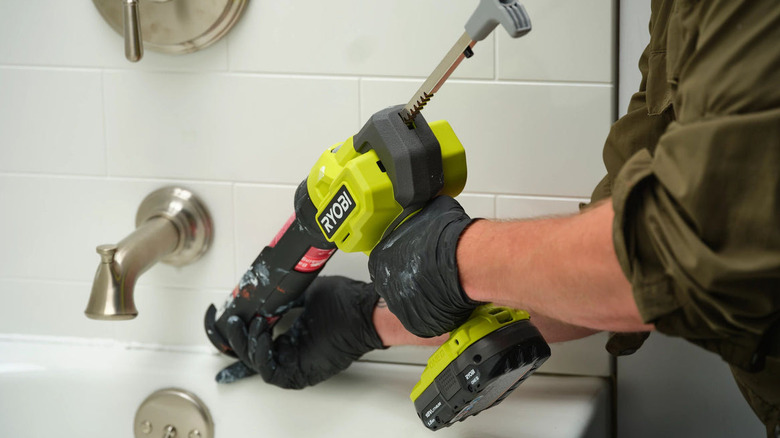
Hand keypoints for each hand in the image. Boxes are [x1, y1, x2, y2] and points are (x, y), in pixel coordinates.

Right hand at [215, 276, 383, 388]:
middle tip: (227, 321)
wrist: (365, 311)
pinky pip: (269, 371)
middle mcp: (290, 352)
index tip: (219, 317)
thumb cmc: (347, 302)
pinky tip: (261, 333)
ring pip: (255, 362)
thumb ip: (286, 294)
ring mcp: (294, 364)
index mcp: (291, 336)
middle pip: (248, 353)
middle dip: (232, 338)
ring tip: (249, 322)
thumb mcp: (308, 292)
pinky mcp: (299, 373)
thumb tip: (268, 287)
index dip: (234, 332)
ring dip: (245, 342)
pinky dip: (260, 352)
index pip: (255, 340)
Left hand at [368, 196, 479, 337]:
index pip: (383, 261)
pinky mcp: (416, 322)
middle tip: (430, 270)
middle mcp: (385, 283)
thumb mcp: (427, 212)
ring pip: (409, 300)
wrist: (464, 261)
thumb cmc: (447, 238)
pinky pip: (422, 315)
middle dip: (411, 277)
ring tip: (442, 282)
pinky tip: (447, 296)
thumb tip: (426, 208)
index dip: (402, 259)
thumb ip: (419, 217)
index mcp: (380, 258)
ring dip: (422, 293)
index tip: (415, 258)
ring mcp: (399, 305)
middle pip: (395, 281)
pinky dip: (433, 308)